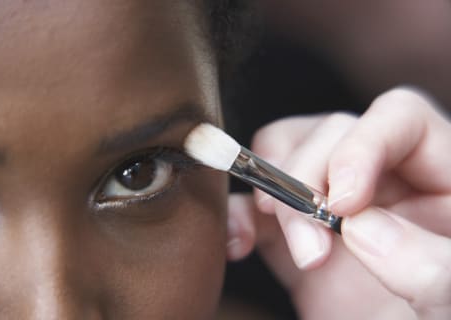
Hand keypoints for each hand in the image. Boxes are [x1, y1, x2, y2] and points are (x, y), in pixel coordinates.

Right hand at [225, 88, 450, 318]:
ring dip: (274, 194)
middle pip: (332, 132)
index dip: (363, 145)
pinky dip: (238, 216)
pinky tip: (238, 244)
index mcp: (442, 175)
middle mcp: (384, 180)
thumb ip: (430, 265)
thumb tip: (362, 229)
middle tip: (315, 245)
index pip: (398, 116)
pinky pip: (255, 205)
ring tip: (298, 251)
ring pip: (287, 154)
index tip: (345, 203)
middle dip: (310, 181)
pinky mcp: (295, 236)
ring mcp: (335, 205)